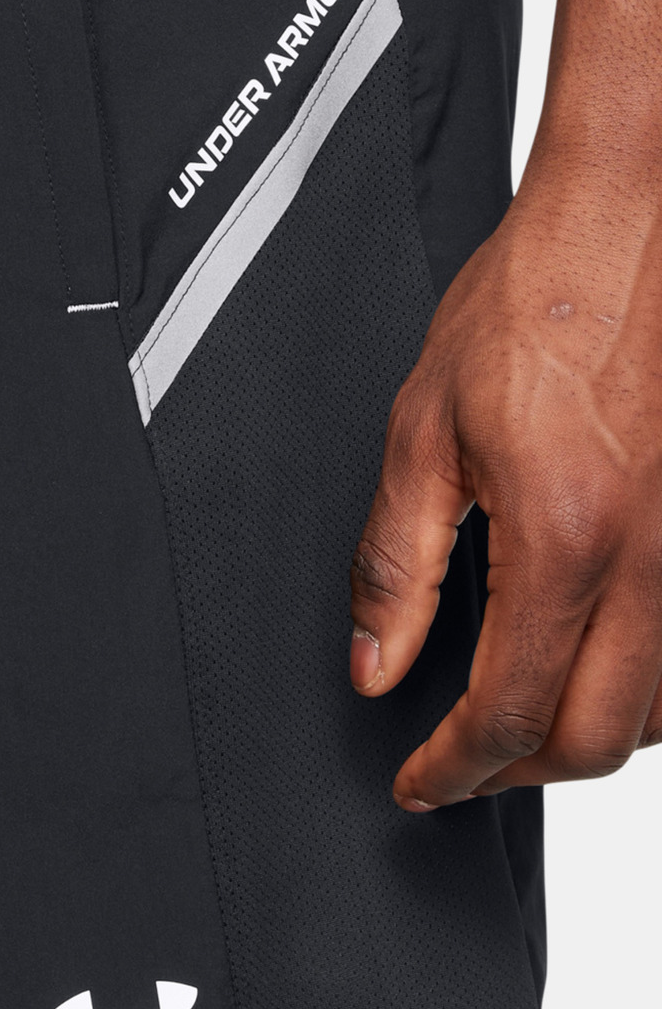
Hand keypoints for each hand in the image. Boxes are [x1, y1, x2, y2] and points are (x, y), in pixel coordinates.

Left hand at [349, 171, 661, 807]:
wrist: (629, 226)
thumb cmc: (528, 306)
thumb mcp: (423, 431)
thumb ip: (399, 565)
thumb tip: (376, 667)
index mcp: (566, 538)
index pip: (511, 711)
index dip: (455, 768)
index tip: (417, 782)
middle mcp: (656, 560)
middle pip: (603, 738)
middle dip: (520, 773)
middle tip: (458, 767)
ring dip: (588, 732)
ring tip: (515, 718)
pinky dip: (645, 686)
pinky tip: (593, 661)